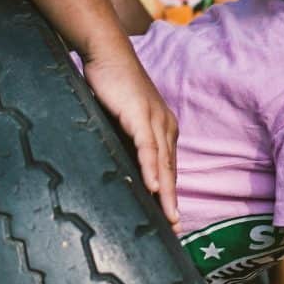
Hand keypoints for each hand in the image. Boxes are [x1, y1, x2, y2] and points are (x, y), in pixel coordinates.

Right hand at [79, 49, 177, 224]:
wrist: (107, 52)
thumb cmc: (111, 85)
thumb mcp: (121, 119)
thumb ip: (125, 141)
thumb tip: (122, 165)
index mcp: (162, 128)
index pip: (168, 168)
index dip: (169, 195)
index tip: (171, 220)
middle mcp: (164, 126)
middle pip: (170, 171)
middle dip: (172, 202)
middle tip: (176, 230)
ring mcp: (154, 120)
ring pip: (163, 163)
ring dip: (166, 193)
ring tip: (169, 218)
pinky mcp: (140, 114)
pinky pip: (148, 147)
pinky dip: (152, 168)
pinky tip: (153, 187)